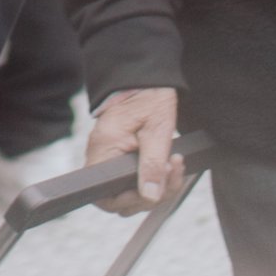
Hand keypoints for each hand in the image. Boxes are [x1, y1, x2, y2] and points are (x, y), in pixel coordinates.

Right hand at [84, 87, 180, 211]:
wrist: (145, 74)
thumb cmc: (149, 96)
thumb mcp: (157, 130)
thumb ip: (152, 165)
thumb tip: (150, 196)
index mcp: (105, 147)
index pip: (105, 196)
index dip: (131, 201)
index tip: (155, 187)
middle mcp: (101, 153)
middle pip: (120, 198)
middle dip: (151, 194)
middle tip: (172, 171)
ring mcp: (108, 154)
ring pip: (129, 191)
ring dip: (157, 187)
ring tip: (175, 165)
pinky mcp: (118, 153)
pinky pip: (132, 178)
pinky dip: (153, 177)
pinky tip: (168, 164)